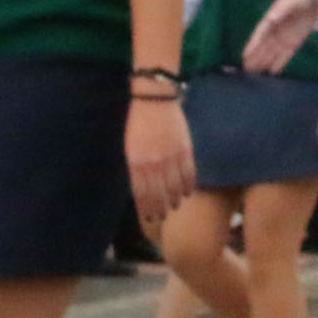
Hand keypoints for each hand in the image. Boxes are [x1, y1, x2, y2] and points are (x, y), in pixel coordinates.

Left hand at [126, 94, 195, 226]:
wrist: (151, 98)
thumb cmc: (136, 122)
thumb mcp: (128, 147)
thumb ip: (134, 169)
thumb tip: (140, 190)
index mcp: (136, 163)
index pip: (142, 195)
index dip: (147, 210)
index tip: (149, 218)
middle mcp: (154, 164)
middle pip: (160, 195)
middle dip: (161, 209)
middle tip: (162, 216)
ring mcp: (171, 157)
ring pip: (176, 188)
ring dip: (175, 200)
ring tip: (174, 205)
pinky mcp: (184, 149)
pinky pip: (189, 174)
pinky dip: (189, 186)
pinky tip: (187, 192)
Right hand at [243, 0, 317, 74]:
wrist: (313, 0)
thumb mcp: (292, 1)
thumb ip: (282, 10)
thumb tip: (271, 18)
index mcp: (271, 19)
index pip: (260, 34)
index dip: (253, 45)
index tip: (245, 55)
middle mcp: (274, 31)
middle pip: (263, 46)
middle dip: (254, 58)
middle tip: (245, 70)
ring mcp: (283, 38)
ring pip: (271, 53)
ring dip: (263, 63)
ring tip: (254, 74)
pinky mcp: (293, 43)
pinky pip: (284, 56)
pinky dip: (279, 64)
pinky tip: (272, 73)